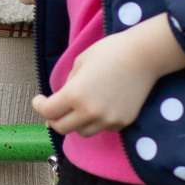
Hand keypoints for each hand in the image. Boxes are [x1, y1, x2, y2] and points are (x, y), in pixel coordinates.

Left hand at [33, 14, 184, 135]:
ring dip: (75, 123)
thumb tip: (60, 99)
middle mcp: (89, 112)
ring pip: (82, 132)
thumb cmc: (110, 52)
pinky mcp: (123, 122)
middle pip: (62, 128)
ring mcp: (107, 120)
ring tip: (76, 110)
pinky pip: (102, 128)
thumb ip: (67, 84)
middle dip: (53, 119)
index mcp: (74, 95)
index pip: (48, 112)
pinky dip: (96, 121)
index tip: (39, 100)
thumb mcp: (80, 63)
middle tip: (53, 110)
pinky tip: (99, 107)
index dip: (39, 106)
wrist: (145, 55)